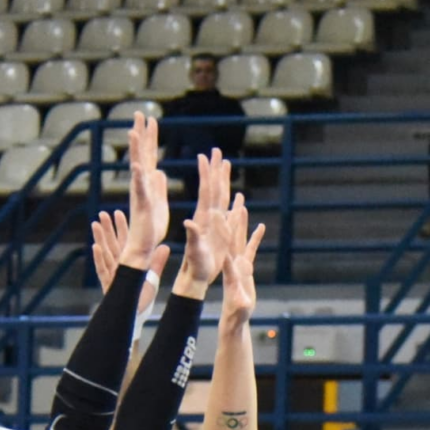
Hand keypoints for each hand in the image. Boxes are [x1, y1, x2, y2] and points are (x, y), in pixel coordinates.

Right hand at [91, 210, 169, 313]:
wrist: (135, 318)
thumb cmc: (142, 300)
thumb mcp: (152, 278)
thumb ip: (157, 263)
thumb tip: (166, 246)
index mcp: (129, 263)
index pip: (125, 241)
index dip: (122, 227)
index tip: (118, 213)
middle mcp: (119, 267)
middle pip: (112, 244)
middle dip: (108, 229)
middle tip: (103, 213)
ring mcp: (112, 275)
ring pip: (105, 253)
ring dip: (100, 238)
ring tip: (95, 223)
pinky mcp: (108, 284)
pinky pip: (102, 270)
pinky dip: (99, 259)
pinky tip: (95, 248)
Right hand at [121, 112, 169, 268]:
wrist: (145, 246)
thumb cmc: (151, 228)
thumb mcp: (160, 203)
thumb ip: (158, 187)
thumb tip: (159, 172)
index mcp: (148, 183)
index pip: (150, 156)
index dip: (150, 138)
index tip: (149, 119)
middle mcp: (142, 185)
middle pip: (142, 155)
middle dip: (141, 134)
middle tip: (140, 114)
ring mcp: (141, 194)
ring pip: (138, 168)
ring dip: (136, 150)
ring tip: (134, 132)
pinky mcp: (143, 207)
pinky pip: (140, 190)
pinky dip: (138, 178)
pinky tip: (138, 166)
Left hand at [178, 148, 232, 293]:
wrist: (196, 278)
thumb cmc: (195, 267)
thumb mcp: (194, 251)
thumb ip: (193, 236)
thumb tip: (190, 224)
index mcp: (204, 219)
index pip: (206, 191)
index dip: (206, 173)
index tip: (204, 155)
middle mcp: (210, 218)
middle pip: (215, 189)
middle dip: (216, 170)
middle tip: (217, 151)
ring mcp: (217, 226)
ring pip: (223, 199)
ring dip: (225, 182)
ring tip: (226, 166)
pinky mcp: (223, 236)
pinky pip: (232, 218)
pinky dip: (236, 208)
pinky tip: (239, 202)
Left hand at [220, 193, 265, 326]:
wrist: (234, 319)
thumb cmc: (235, 312)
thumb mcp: (236, 296)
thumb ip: (234, 282)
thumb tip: (229, 266)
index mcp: (229, 263)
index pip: (226, 237)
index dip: (224, 220)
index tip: (222, 202)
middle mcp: (232, 259)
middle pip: (232, 230)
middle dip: (233, 211)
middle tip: (233, 193)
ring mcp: (238, 263)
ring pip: (239, 236)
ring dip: (241, 219)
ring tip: (241, 201)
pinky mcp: (245, 268)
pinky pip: (251, 248)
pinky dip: (255, 237)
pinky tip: (260, 226)